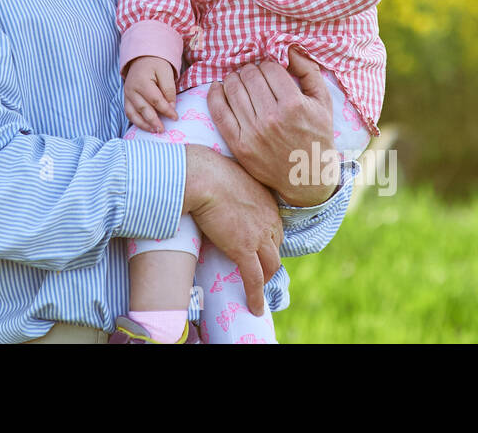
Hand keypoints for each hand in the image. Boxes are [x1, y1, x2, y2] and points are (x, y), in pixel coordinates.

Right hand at [123, 56, 176, 132]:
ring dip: (144, 125)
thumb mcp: (166, 72)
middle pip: (143, 109)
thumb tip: (171, 107)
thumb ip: (169, 89)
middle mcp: (131, 89)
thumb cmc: (156, 64)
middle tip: (163, 130)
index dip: (166, 110)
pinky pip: (129, 113)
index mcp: (142, 81)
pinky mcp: (126, 98)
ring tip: (155, 131)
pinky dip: (136, 122)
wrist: (142, 58)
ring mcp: (127, 95)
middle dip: (154, 121)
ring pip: (133, 114)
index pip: (155, 100)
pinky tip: (146, 127)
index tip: (175, 117)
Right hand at [184, 146, 282, 315]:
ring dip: (265, 278)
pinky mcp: (244, 250)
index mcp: (265, 201)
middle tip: (258, 268)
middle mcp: (268, 220)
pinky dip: (256, 295)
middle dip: (269, 260)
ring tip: (256, 289)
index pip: (274, 227)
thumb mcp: (228, 174)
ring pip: (269, 265)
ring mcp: (258, 236)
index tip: (258, 246)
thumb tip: (217, 186)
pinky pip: (254, 279)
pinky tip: (254, 308)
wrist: (203, 176)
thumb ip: (231, 185)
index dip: (267, 240)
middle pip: (275, 247)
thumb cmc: (207, 169)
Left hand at [207, 46, 336, 204]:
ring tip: (240, 80)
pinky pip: (219, 111)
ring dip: (234, 79)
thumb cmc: (317, 136)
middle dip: (251, 70)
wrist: (308, 178)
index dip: (269, 64)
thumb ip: (308, 71)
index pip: (269, 67)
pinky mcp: (239, 145)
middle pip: (249, 75)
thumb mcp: (323, 102)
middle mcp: (271, 118)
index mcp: (293, 105)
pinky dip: (215, 94)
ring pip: (232, 88)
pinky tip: (218, 87)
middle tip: (254, 75)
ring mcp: (252, 133)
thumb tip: (289, 48)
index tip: (270, 70)